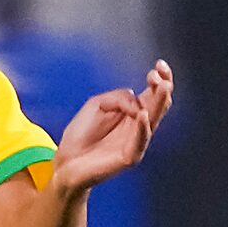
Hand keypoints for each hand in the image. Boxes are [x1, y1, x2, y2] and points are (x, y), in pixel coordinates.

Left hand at [52, 60, 172, 192]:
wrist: (65, 162)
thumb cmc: (80, 134)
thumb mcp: (97, 105)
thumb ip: (118, 97)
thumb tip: (136, 100)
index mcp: (133, 111)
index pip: (154, 93)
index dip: (160, 78)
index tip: (159, 64)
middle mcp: (139, 125)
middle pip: (159, 104)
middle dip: (162, 86)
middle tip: (157, 75)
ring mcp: (136, 141)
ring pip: (154, 120)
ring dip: (159, 102)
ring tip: (162, 86)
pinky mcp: (129, 156)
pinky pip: (140, 141)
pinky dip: (142, 128)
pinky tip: (143, 115)